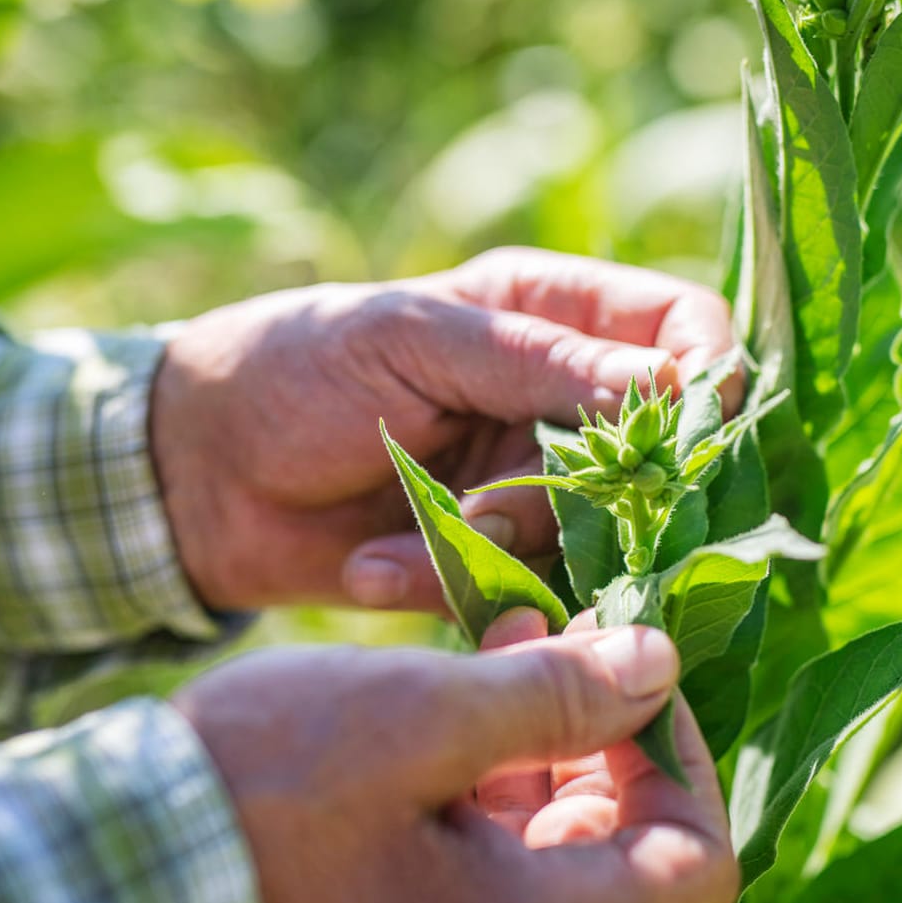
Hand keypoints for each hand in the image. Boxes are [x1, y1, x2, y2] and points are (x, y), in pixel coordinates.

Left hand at [151, 248, 737, 610]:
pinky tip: (375, 567)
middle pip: (653, 451)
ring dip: (503, 545)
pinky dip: (454, 586)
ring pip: (598, 534)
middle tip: (493, 508)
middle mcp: (556, 398)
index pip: (682, 330)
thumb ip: (538, 362)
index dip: (705, 376)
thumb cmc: (294, 366)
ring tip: (412, 535)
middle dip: (581, 491)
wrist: (196, 472)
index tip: (680, 431)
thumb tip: (672, 384)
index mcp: (548, 313)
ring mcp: (530, 484)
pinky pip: (526, 589)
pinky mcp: (494, 559)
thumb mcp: (412, 341)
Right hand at [171, 620, 736, 902]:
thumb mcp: (419, 717)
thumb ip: (556, 695)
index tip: (634, 671)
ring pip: (565, 842)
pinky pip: (497, 852)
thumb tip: (659, 663)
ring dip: (554, 736)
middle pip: (633, 850)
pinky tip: (462, 688)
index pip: (696, 863)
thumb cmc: (263, 790)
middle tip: (568, 633)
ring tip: (508, 635)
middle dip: (613, 730)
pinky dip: (497, 769)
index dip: (685, 755)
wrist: (114, 864)